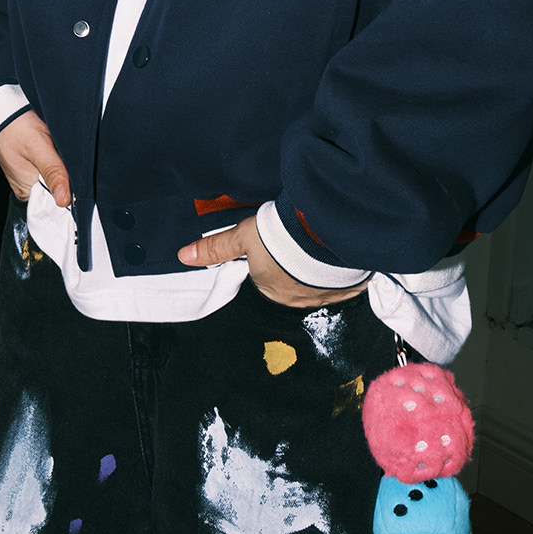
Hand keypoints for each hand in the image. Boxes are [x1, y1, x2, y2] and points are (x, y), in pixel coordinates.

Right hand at [0, 110, 71, 207]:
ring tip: (60, 149)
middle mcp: (28, 187)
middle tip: (65, 155)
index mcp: (26, 191)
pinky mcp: (33, 163)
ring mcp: (29, 174)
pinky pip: (50, 166)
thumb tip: (64, 200)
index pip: (56, 200)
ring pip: (56, 175)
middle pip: (58, 187)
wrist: (2, 109)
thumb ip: (52, 173)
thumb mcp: (38, 148)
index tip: (77, 176)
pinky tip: (56, 147)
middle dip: (67, 175)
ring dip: (63, 164)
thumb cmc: (16, 127)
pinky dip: (57, 157)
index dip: (70, 190)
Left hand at [178, 215, 368, 307]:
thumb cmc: (278, 238)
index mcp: (272, 292)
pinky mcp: (348, 287)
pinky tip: (340, 253)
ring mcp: (325, 295)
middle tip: (298, 241)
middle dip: (295, 267)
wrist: (321, 233)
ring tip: (319, 244)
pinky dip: (341, 270)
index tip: (276, 245)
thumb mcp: (242, 237)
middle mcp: (298, 300)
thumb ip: (215, 248)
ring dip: (318, 269)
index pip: (268, 279)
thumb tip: (183, 256)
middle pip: (293, 282)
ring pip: (319, 282)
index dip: (270, 260)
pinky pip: (344, 282)